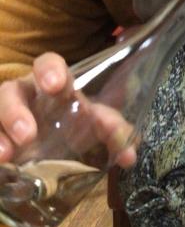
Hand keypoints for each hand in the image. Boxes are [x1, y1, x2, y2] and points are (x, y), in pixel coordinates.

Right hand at [0, 52, 135, 167]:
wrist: (56, 147)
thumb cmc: (76, 125)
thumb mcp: (97, 126)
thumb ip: (114, 132)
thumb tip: (129, 155)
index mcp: (54, 86)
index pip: (48, 64)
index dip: (49, 70)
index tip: (55, 86)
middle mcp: (25, 97)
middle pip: (10, 91)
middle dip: (14, 110)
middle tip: (27, 134)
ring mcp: (5, 117)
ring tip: (7, 154)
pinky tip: (0, 161)